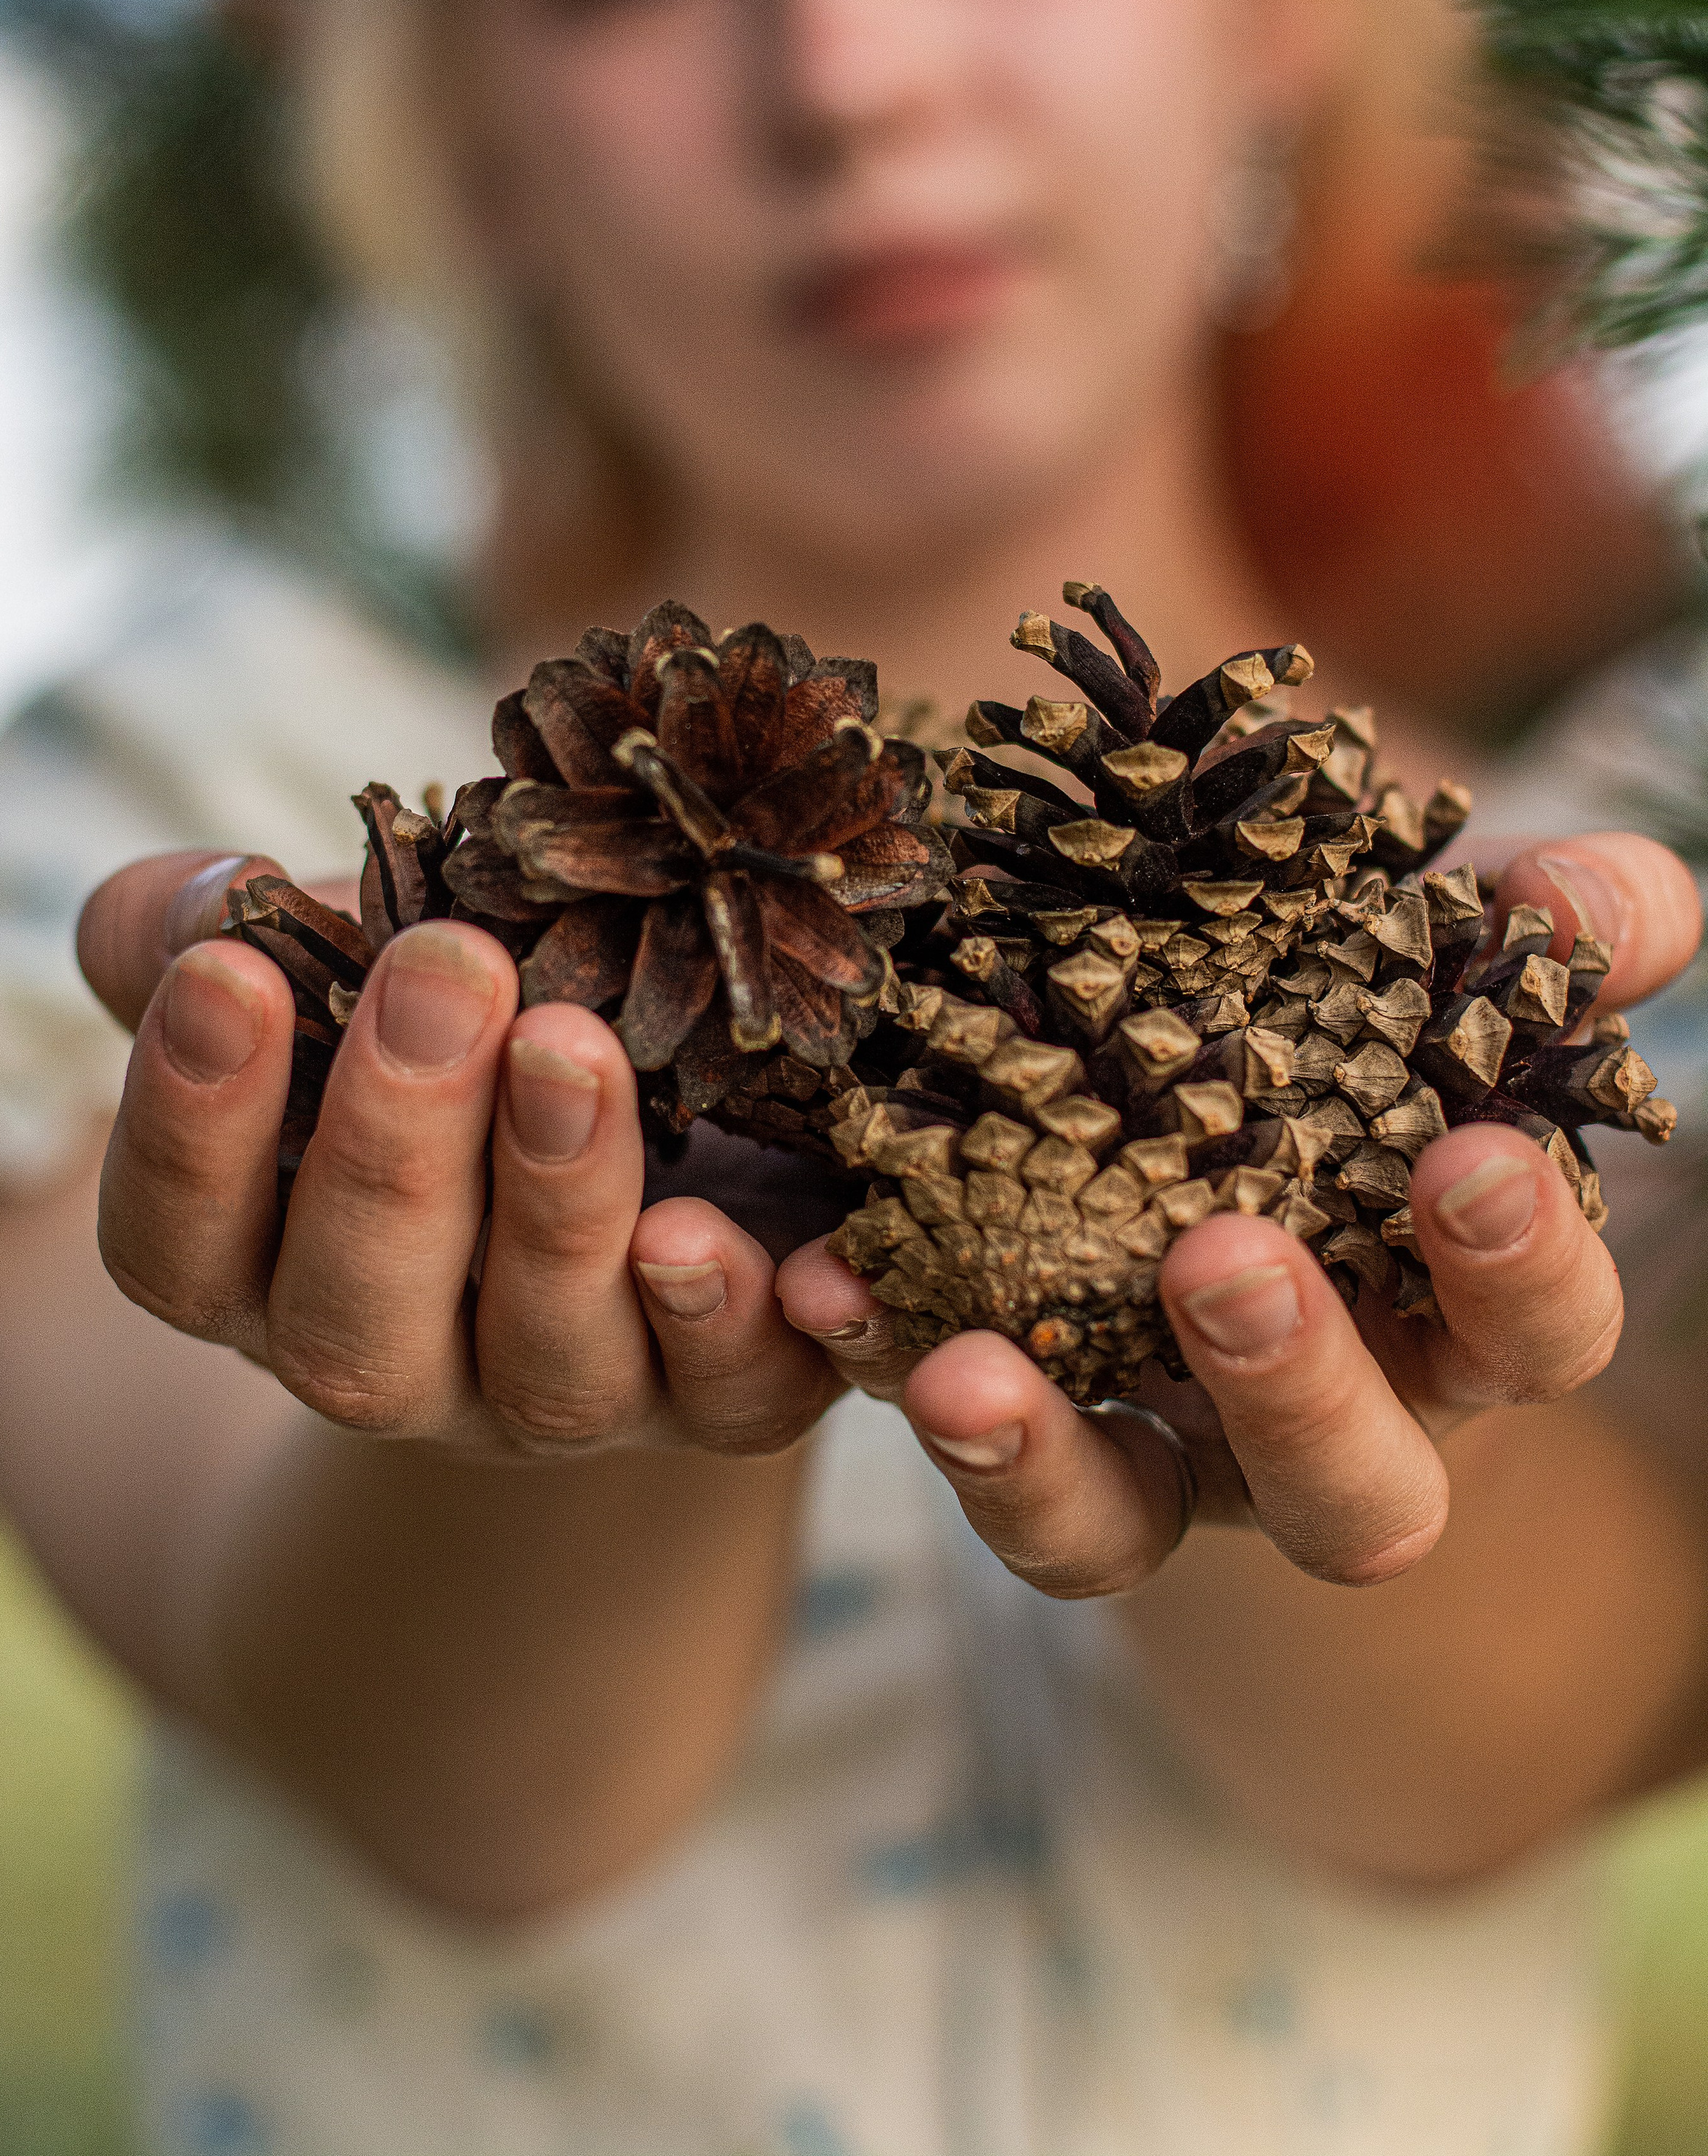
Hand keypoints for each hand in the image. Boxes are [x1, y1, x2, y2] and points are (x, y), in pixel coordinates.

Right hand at [79, 852, 845, 1460]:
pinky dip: (753, 1325)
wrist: (675, 1138)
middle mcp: (405, 1363)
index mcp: (272, 1269)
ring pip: (549, 1363)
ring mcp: (569, 1396)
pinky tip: (786, 1256)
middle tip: (449, 971)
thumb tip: (229, 897)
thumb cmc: (452, 1031)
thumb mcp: (328, 963)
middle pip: (354, 1327)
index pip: (178, 1248)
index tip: (228, 973)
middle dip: (394, 1148)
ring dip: (561, 1208)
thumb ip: (215, 921)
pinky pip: (742, 1400)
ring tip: (578, 1051)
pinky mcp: (724, 1395)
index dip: (186, 1127)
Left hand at [777, 830, 1702, 1598]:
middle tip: (1224, 1260)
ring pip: (1123, 1527)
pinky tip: (820, 1288)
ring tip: (964, 1370)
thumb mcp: (1432, 962)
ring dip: (1044, 1460)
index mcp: (1448, 1317)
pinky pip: (954, 1451)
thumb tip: (1610, 903)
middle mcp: (1318, 1424)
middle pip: (1350, 1492)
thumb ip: (1537, 927)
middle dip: (1295, 1387)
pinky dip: (882, 1367)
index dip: (1520, 1269)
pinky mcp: (1010, 1431)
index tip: (1469, 1156)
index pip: (1533, 1333)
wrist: (1171, 1090)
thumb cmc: (1350, 1038)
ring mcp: (1155, 1451)